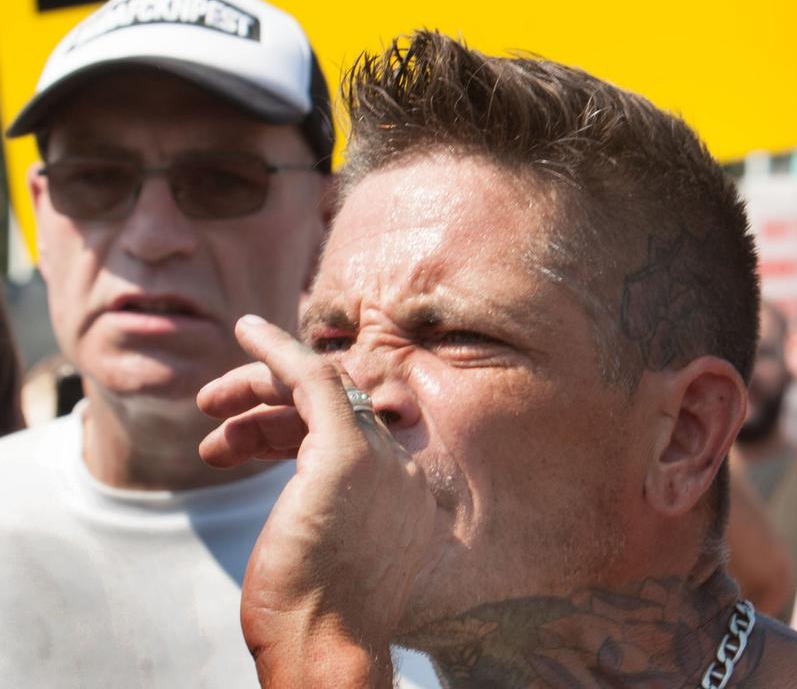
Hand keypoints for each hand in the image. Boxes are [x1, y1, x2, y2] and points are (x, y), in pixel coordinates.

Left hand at [198, 315, 436, 687]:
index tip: (252, 436)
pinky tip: (247, 332)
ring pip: (319, 387)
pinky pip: (312, 377)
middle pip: (336, 404)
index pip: (351, 431)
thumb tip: (302, 511)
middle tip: (215, 412)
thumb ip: (331, 517)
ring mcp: (379, 458)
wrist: (324, 651)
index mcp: (402, 494)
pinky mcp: (347, 451)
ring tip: (207, 407)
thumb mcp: (328, 559)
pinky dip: (277, 350)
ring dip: (258, 385)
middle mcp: (399, 468)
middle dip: (270, 399)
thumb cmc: (313, 620)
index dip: (294, 425)